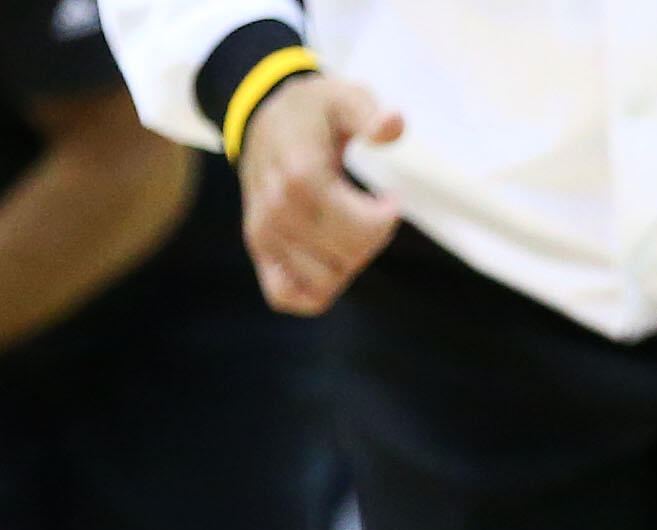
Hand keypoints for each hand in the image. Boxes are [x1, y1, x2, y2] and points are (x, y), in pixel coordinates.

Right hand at [236, 72, 403, 314]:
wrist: (261, 116)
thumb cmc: (313, 112)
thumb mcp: (344, 97)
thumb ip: (370, 113)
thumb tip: (391, 126)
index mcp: (301, 176)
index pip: (362, 227)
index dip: (387, 217)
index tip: (388, 197)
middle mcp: (277, 211)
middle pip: (349, 257)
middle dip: (372, 238)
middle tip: (367, 211)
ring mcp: (264, 233)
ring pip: (325, 283)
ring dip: (349, 262)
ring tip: (346, 228)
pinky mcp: (258, 249)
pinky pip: (287, 297)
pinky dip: (315, 291)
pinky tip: (329, 261)